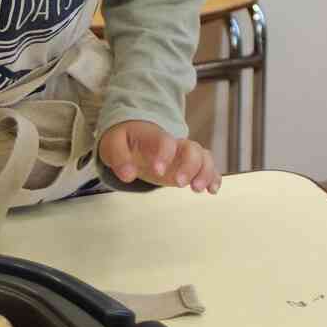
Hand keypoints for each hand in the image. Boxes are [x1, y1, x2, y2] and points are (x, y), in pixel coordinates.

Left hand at [99, 121, 221, 193]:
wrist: (135, 136)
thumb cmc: (125, 140)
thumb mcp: (113, 145)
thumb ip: (118, 157)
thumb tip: (127, 175)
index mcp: (154, 136)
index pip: (165, 141)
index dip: (164, 154)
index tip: (157, 171)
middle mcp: (174, 144)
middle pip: (191, 148)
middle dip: (190, 166)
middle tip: (179, 183)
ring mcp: (184, 154)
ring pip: (204, 157)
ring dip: (205, 172)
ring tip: (197, 189)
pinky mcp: (189, 166)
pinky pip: (208, 168)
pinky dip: (214, 178)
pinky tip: (212, 191)